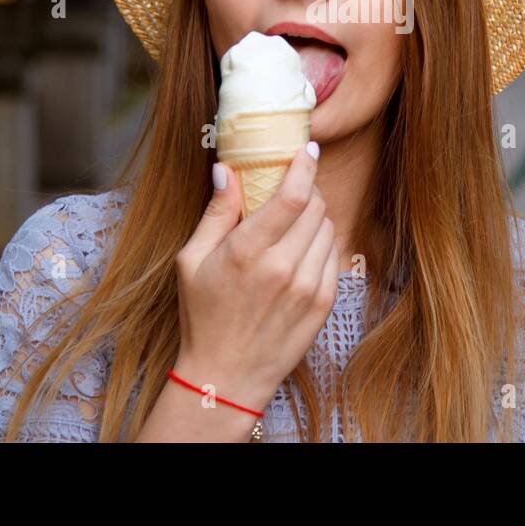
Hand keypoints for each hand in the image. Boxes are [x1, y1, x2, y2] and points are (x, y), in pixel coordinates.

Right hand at [173, 142, 337, 411]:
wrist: (227, 376)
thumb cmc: (203, 316)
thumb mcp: (191, 262)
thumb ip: (215, 214)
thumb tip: (226, 170)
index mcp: (247, 252)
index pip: (293, 195)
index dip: (305, 165)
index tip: (307, 149)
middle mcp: (283, 267)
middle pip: (316, 207)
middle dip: (308, 190)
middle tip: (293, 191)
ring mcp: (307, 288)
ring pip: (328, 229)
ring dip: (315, 218)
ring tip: (293, 225)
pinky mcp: (323, 304)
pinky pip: (333, 257)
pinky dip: (320, 245)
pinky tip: (300, 252)